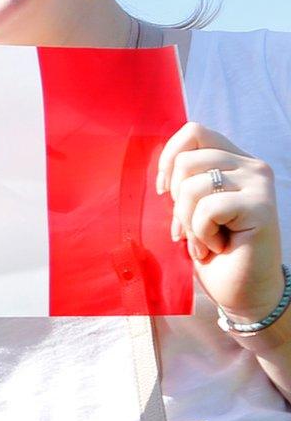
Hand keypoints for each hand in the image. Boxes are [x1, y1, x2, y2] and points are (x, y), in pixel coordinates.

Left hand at [159, 122, 283, 321]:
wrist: (241, 289)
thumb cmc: (213, 250)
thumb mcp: (190, 208)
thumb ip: (184, 181)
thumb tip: (159, 164)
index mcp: (234, 160)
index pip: (194, 131)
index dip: (169, 156)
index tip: (163, 191)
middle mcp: (252, 166)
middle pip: (186, 162)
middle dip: (176, 202)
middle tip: (189, 229)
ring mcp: (260, 184)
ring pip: (192, 186)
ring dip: (188, 222)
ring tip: (203, 241)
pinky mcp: (261, 206)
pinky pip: (207, 209)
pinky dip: (202, 233)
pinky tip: (218, 247)